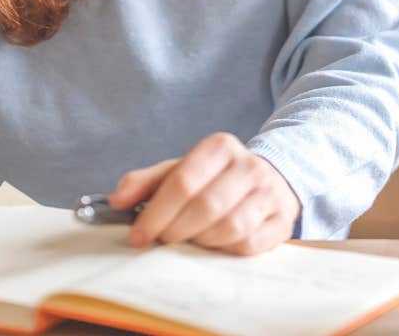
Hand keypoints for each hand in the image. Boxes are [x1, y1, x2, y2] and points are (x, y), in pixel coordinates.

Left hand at [109, 133, 300, 255]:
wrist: (269, 179)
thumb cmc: (216, 179)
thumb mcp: (180, 170)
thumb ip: (146, 182)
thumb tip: (116, 200)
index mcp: (219, 146)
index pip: (182, 182)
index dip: (156, 213)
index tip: (138, 235)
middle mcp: (248, 165)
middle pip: (205, 207)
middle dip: (176, 230)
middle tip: (161, 241)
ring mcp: (270, 193)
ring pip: (229, 228)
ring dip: (201, 242)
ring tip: (189, 241)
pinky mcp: (282, 220)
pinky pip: (249, 245)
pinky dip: (225, 251)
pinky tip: (214, 245)